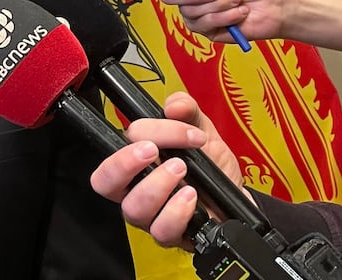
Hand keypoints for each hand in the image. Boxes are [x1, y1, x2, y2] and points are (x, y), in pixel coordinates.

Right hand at [90, 92, 246, 247]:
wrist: (237, 196)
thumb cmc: (212, 166)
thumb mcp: (201, 129)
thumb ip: (187, 110)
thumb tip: (174, 106)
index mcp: (135, 162)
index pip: (116, 146)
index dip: (142, 132)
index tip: (178, 129)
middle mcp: (135, 190)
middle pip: (104, 182)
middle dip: (124, 163)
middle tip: (152, 150)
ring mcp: (151, 215)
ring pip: (133, 208)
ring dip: (158, 184)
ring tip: (182, 170)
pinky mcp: (171, 234)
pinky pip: (161, 230)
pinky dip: (177, 211)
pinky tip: (192, 196)